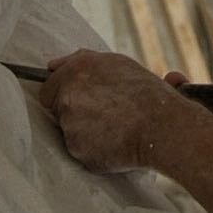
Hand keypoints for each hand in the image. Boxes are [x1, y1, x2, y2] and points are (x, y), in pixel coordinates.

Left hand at [40, 49, 198, 172]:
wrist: (163, 127)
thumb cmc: (147, 95)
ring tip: (116, 129)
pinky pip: (81, 151)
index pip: (49, 87)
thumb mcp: (117, 64)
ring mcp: (70, 123)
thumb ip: (80, 61)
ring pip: (71, 131)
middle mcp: (69, 94)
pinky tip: (116, 143)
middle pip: (59, 109)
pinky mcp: (77, 149)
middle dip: (77, 114)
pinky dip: (95, 150)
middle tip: (105, 116)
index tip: (80, 102)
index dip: (64, 95)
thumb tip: (53, 65)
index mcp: (77, 70)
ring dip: (87, 132)